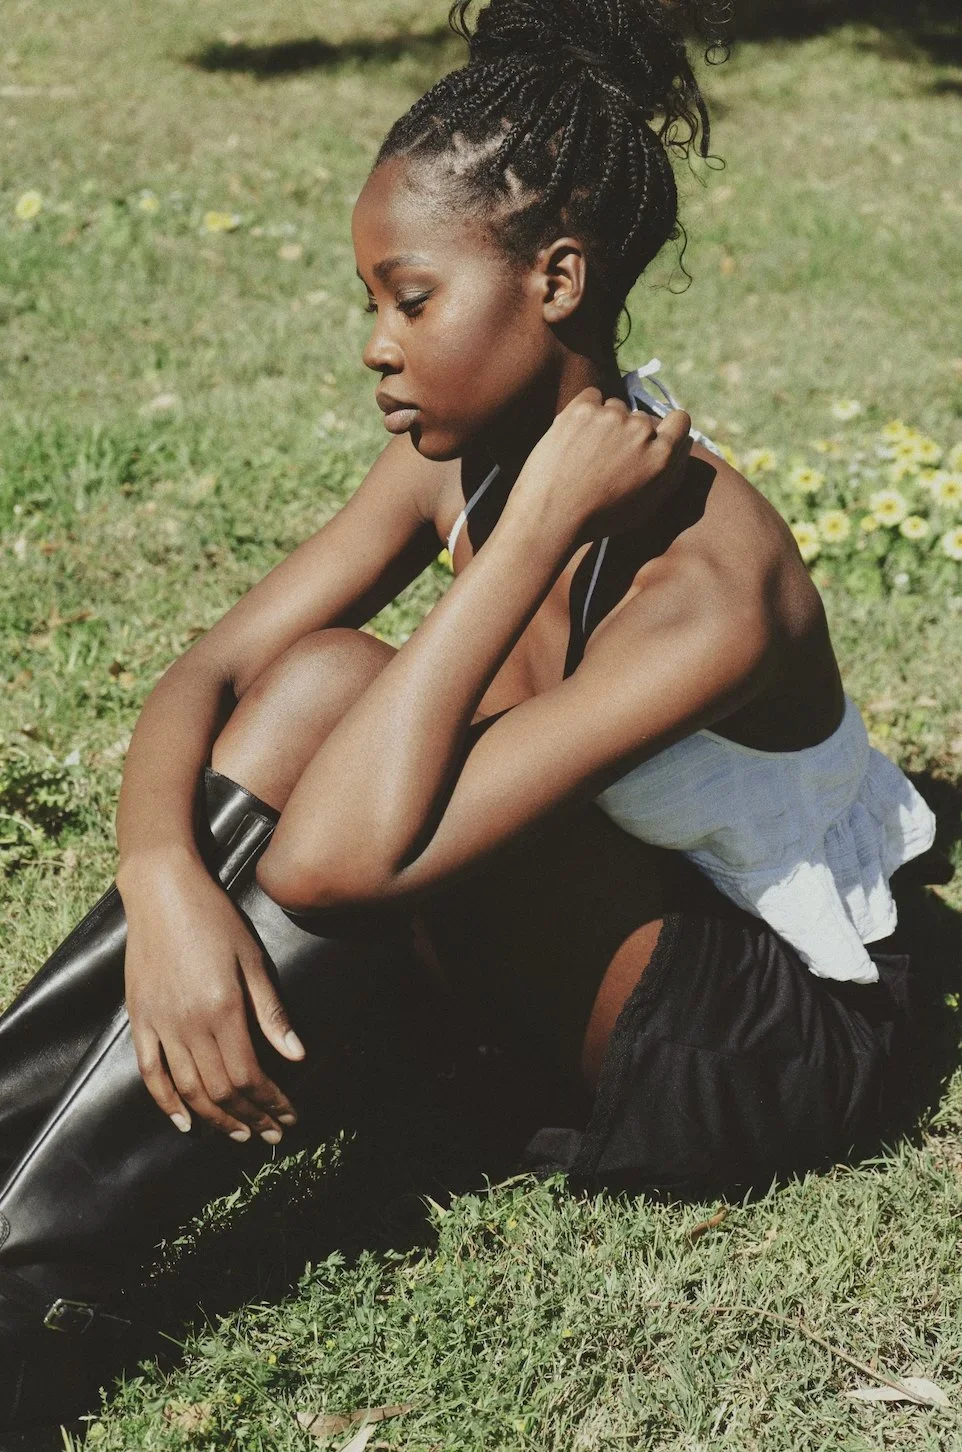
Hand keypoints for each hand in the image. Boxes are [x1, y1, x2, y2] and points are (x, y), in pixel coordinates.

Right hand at [121, 856, 304, 1141]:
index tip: (289, 1116)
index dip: (271, 1102)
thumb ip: (272, 1013)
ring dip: (215, 1119)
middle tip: (271, 1134)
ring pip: (188, 1090)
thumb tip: (298, 1056)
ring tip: (239, 1135)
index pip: (250, 1076)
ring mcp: (160, 1025)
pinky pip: (150, 1072)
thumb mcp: (253, 960)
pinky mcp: (140, 1020)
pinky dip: (166, 1102)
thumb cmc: (215, 920)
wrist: (162, 893)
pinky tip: (185, 1122)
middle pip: (221, 1090)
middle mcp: (189, 1025)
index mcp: (223, 1010)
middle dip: (250, 1117)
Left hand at [513, 388, 692, 545]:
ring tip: (586, 452)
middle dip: (629, 432)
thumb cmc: (597, 518)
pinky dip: (586, 409)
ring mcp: (611, 416)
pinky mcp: (582, 408)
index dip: (668, 427)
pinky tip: (575, 433)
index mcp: (661, 457)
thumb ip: (669, 473)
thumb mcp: (645, 507)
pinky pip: (592, 396)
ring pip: (616, 407)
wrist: (549, 516)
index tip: (653, 437)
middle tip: (607, 458)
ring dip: (606, 422)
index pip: (680, 421)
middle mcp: (641, 431)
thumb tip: (681, 446)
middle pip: (642, 418)